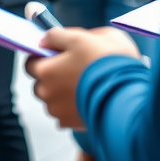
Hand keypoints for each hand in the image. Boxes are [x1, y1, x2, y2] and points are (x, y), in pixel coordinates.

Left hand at [25, 26, 141, 128]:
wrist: (129, 93)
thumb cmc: (107, 62)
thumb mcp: (82, 35)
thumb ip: (58, 35)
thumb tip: (46, 39)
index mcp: (45, 70)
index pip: (30, 63)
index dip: (42, 56)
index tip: (55, 54)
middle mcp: (47, 94)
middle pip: (41, 83)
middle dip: (52, 76)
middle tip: (73, 68)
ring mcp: (59, 112)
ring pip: (53, 100)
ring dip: (62, 94)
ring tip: (84, 85)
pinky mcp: (73, 125)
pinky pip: (66, 114)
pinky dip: (74, 107)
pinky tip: (89, 97)